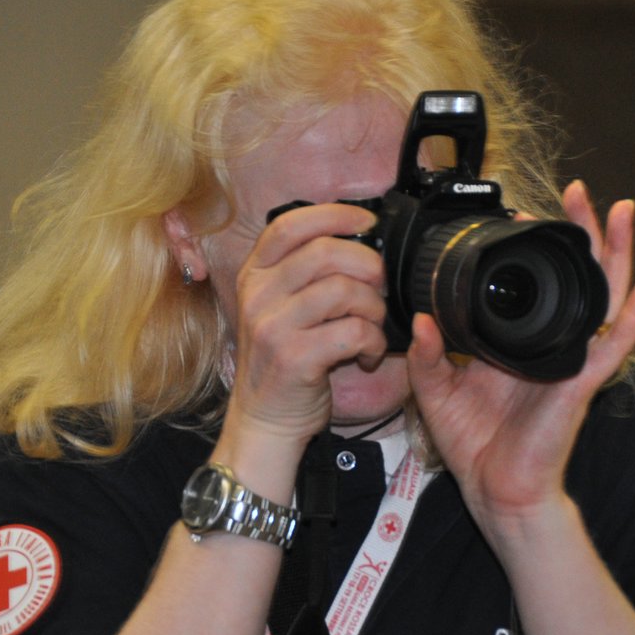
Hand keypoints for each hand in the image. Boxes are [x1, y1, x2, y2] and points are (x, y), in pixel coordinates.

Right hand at [222, 202, 386, 444]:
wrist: (265, 418)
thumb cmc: (284, 360)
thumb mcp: (280, 307)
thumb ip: (305, 273)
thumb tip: (360, 240)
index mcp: (255, 274)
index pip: (291, 225)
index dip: (334, 215)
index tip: (366, 222)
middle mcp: (258, 295)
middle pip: (325, 252)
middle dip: (367, 264)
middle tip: (379, 286)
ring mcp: (272, 326)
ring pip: (344, 290)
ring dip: (374, 307)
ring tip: (374, 326)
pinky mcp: (294, 358)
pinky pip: (353, 332)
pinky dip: (374, 341)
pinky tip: (369, 354)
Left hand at [406, 180, 634, 530]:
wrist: (494, 490)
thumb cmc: (475, 446)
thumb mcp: (438, 392)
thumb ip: (431, 354)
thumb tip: (424, 318)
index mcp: (517, 342)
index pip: (535, 285)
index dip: (534, 249)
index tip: (524, 214)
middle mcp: (551, 344)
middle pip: (578, 277)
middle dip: (584, 232)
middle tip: (580, 191)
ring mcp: (573, 360)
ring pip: (605, 297)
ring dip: (617, 254)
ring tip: (623, 212)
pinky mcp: (582, 381)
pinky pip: (616, 343)